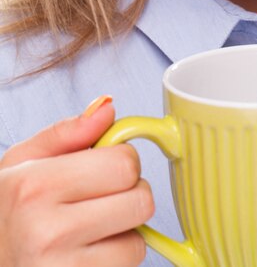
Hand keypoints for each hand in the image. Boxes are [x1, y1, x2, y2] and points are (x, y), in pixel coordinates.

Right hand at [0, 100, 153, 266]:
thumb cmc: (4, 212)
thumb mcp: (20, 163)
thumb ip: (66, 132)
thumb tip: (107, 107)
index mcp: (35, 186)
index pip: (124, 163)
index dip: (121, 160)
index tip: (104, 167)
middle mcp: (47, 230)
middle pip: (140, 199)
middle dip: (129, 193)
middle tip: (101, 197)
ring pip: (138, 240)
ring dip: (123, 231)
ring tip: (91, 228)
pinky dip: (115, 258)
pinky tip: (87, 252)